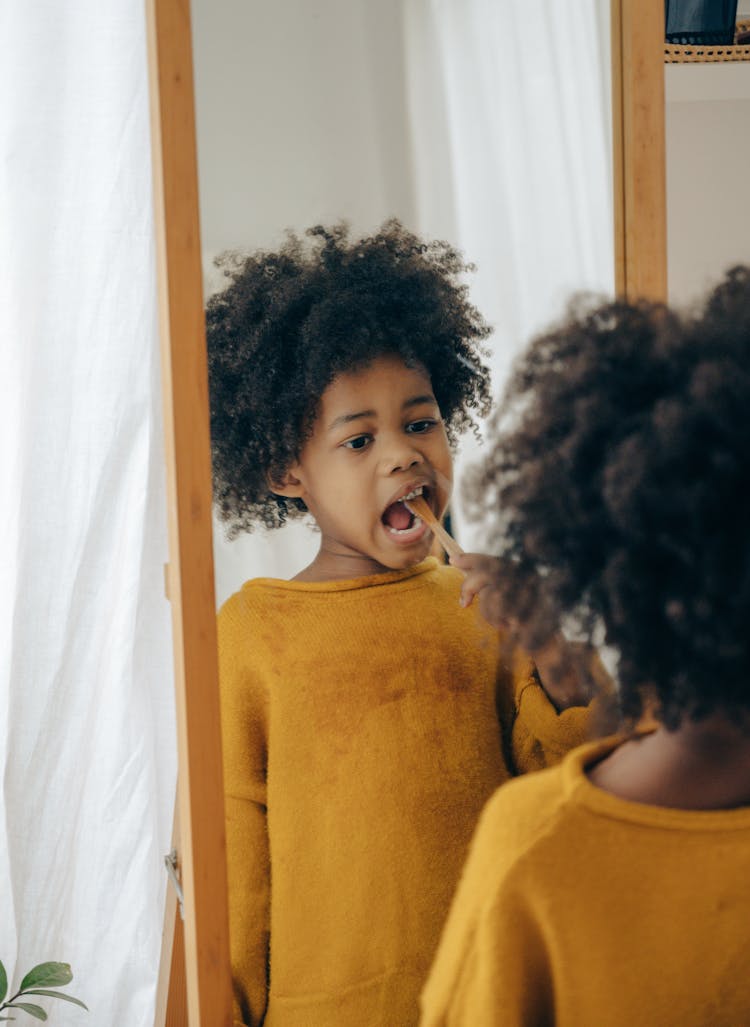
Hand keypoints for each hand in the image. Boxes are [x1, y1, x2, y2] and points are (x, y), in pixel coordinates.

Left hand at [452, 552, 594, 709]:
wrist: (548, 644)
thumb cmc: (524, 621)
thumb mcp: (505, 598)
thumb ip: (489, 583)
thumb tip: (456, 562)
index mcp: (523, 572)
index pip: (494, 560)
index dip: (473, 559)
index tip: (453, 559)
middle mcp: (528, 577)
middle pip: (487, 572)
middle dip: (469, 586)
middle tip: (463, 603)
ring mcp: (529, 592)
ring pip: (489, 593)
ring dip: (487, 612)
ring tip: (499, 621)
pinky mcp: (526, 608)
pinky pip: (496, 610)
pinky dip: (494, 620)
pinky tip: (506, 626)